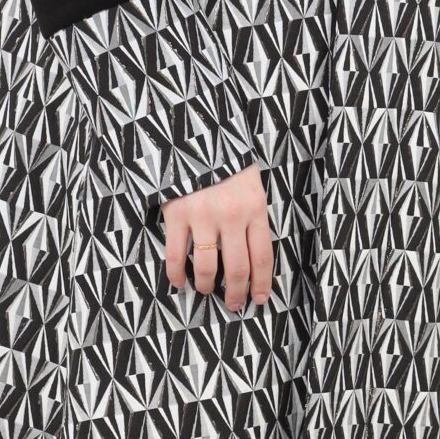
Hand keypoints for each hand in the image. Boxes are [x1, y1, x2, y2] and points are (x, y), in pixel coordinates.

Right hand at [161, 163, 272, 312]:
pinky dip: (177, 273)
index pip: (262, 256)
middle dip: (237, 292)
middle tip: (233, 305)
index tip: (259, 299)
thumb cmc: (227, 160)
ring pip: (208, 266)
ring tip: (207, 291)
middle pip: (238, 267)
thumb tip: (252, 253)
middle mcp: (232, 215)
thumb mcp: (250, 183)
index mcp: (255, 207)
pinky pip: (177, 254)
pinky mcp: (177, 214)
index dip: (261, 283)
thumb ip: (252, 214)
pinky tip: (179, 282)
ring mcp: (203, 215)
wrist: (195, 133)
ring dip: (208, 286)